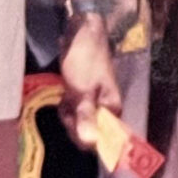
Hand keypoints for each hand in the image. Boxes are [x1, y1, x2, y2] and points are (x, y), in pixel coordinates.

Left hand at [58, 14, 123, 151]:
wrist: (81, 35)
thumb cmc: (85, 61)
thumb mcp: (83, 91)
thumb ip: (86, 117)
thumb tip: (91, 143)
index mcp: (112, 110)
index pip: (100, 141)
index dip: (84, 136)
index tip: (74, 119)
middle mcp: (106, 110)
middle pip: (87, 134)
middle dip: (73, 122)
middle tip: (69, 102)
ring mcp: (94, 104)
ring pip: (77, 123)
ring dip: (68, 113)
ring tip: (67, 95)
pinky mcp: (84, 97)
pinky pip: (74, 112)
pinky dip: (67, 106)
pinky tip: (65, 94)